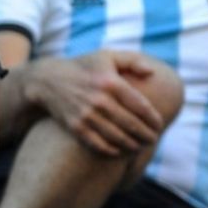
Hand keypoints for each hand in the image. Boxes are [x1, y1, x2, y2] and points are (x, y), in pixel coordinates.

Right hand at [29, 51, 167, 156]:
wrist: (48, 80)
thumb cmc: (83, 68)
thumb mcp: (107, 56)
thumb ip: (132, 61)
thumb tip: (153, 73)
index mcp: (110, 82)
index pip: (140, 106)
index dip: (154, 119)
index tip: (159, 125)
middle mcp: (99, 100)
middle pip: (132, 125)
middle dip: (147, 136)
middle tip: (153, 139)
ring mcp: (86, 115)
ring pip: (118, 138)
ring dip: (133, 146)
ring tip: (140, 146)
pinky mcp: (76, 127)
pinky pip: (99, 145)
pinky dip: (113, 151)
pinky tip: (120, 151)